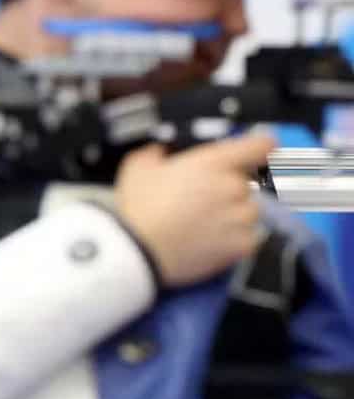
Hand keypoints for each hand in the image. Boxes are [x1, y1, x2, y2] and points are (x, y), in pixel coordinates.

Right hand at [115, 134, 274, 287]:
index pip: (260, 145)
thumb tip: (163, 152)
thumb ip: (158, 152)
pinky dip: (232, 238)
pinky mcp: (242, 246)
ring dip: (232, 214)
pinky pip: (247, 237)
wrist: (139, 252)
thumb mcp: (138, 167)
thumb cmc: (139, 210)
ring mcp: (241, 218)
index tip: (256, 152)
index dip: (259, 146)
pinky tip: (207, 239)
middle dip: (226, 188)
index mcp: (212, 162)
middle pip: (246, 182)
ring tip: (201, 223)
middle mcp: (233, 187)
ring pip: (248, 210)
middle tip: (199, 199)